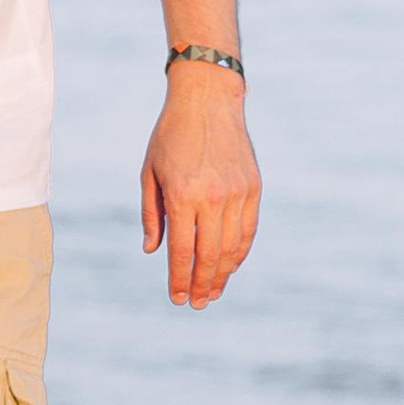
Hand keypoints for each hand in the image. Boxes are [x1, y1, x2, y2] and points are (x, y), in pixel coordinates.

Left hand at [141, 70, 260, 307]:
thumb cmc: (170, 136)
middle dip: (202, 285)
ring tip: (213, 292)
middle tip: (196, 304)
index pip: (182, 251)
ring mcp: (237, 194)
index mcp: (183, 196)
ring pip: (233, 247)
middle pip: (210, 256)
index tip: (177, 299)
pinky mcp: (253, 188)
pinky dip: (240, 252)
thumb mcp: (150, 172)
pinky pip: (248, 230)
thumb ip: (152, 214)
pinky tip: (230, 266)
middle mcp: (213, 198)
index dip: (179, 279)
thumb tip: (154, 250)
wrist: (207, 100)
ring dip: (223, 275)